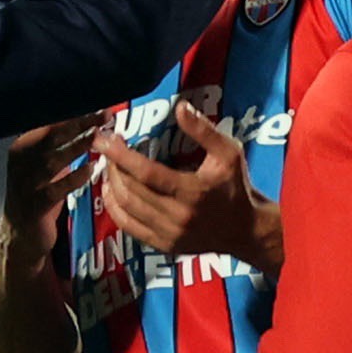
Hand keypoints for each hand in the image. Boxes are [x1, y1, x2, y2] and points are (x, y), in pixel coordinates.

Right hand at [1, 108, 103, 268]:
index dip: (73, 113)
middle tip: (103, 115)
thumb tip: (92, 122)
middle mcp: (21, 162)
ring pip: (53, 160)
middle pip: (51, 136)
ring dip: (78, 147)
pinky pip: (57, 189)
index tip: (96, 104)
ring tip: (98, 137)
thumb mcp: (44, 164)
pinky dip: (75, 178)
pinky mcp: (36, 205)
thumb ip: (61, 144)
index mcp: (22, 146)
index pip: (48, 123)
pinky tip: (91, 169)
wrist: (21, 231)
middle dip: (79, 123)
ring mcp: (26, 184)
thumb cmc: (38, 192)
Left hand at [95, 99, 275, 269]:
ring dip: (111, 184)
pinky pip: (129, 226)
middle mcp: (178, 216)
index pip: (146, 173)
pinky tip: (111, 190)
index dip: (121, 155)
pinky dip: (115, 207)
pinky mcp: (164, 245)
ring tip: (109, 165)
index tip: (105, 139)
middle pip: (131, 190)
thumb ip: (204, 131)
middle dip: (113, 166)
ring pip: (126, 208)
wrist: (246, 230)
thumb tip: (181, 107)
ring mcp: (169, 234)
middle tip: (107, 147)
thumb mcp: (229, 153)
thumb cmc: (236, 187)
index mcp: (193, 192)